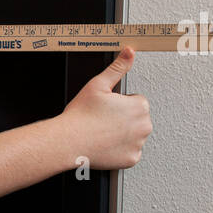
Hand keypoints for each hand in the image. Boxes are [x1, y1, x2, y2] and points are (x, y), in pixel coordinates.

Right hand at [56, 47, 152, 168]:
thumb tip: (129, 52)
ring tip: (103, 133)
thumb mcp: (98, 84)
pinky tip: (106, 145)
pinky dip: (120, 151)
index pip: (136, 102)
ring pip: (133, 136)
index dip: (119, 104)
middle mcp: (144, 125)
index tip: (106, 109)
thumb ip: (118, 67)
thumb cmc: (81, 115)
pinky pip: (130, 153)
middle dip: (123, 119)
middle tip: (102, 121)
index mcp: (140, 106)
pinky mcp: (131, 159)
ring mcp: (138, 144)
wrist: (68, 141)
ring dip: (122, 135)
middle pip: (137, 119)